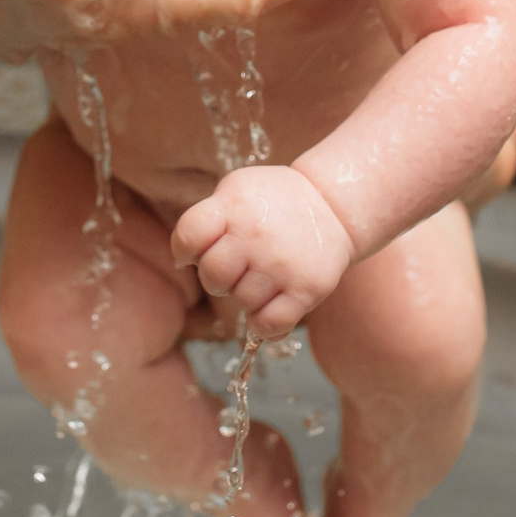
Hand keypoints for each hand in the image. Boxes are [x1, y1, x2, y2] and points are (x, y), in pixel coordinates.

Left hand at [171, 165, 354, 337]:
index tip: (194, 253)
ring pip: (242, 302)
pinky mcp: (307, 289)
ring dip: (246, 297)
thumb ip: (208, 218)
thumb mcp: (238, 190)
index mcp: (234, 205)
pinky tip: (266, 311)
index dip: (184, 250)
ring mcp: (282, 264)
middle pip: (213, 275)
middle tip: (235, 270)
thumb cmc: (274, 201)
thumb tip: (182, 257)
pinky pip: (270, 324)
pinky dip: (263, 326)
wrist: (333, 205)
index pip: (189, 235)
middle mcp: (256, 235)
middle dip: (217, 279)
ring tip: (261, 280)